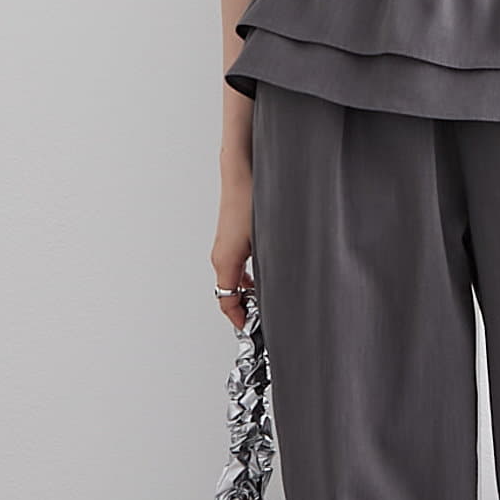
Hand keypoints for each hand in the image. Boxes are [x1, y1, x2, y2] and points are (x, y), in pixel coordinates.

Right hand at [211, 153, 253, 331]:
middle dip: (246, 307)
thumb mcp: (267, 242)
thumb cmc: (253, 199)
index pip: (225, 302)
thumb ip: (269, 271)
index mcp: (225, 261)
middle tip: (268, 315)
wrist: (243, 170)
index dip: (240, 319)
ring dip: (247, 291)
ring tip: (270, 297)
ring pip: (232, 279)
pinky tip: (267, 273)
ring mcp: (224, 246)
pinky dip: (247, 277)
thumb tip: (278, 292)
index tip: (254, 328)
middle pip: (228, 293)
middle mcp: (220, 255)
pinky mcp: (230, 237)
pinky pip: (235, 266)